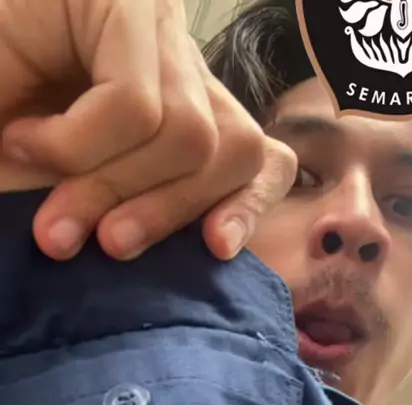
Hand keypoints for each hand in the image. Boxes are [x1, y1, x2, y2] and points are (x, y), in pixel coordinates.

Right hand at [0, 0, 296, 261]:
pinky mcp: (121, 2)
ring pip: (191, 135)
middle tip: (92, 244)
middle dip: (162, 214)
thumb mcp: (83, 193)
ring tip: (49, 204)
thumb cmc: (6, 141)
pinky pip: (135, 108)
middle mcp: (178, 59)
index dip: (249, 203)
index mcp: (182, 104)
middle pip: (235, 150)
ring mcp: (153, 24)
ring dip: (109, 189)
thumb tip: (220, 242)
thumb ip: (149, 205)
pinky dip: (73, 148)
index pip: (260, 153)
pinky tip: (23, 139)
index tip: (216, 247)